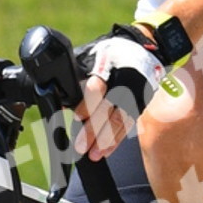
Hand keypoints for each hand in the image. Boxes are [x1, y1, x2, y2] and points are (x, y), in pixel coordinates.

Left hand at [73, 25, 166, 158]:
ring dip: (107, 139)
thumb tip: (60, 102)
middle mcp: (124, 80)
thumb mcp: (89, 57)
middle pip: (110, 108)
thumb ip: (75, 78)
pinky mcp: (141, 103)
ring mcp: (135, 93)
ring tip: (94, 154)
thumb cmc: (110, 53)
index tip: (78, 117)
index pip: (98, 86)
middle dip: (95, 129)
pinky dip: (117, 139)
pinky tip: (106, 150)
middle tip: (81, 146)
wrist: (142, 47)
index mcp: (108, 65)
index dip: (88, 104)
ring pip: (121, 119)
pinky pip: (128, 124)